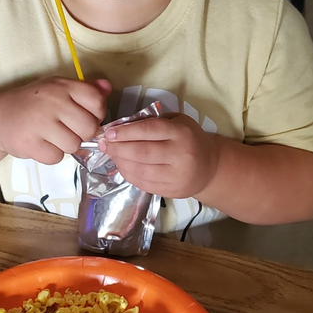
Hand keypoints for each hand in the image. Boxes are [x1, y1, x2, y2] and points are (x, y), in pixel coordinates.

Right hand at [0, 76, 110, 163]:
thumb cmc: (33, 104)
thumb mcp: (58, 89)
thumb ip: (85, 90)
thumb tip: (107, 88)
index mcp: (63, 86)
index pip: (97, 102)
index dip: (96, 114)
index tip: (83, 116)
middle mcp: (53, 101)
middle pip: (89, 128)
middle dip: (81, 134)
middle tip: (66, 130)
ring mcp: (40, 122)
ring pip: (74, 145)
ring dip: (65, 146)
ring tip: (50, 136)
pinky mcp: (30, 143)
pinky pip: (56, 157)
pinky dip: (50, 155)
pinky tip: (40, 144)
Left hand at [99, 113, 218, 196]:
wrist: (209, 167)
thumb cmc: (189, 139)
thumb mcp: (177, 122)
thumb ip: (152, 122)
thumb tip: (120, 127)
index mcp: (181, 133)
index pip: (149, 131)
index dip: (126, 132)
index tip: (109, 132)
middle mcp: (180, 154)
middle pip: (142, 152)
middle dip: (118, 148)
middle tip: (103, 144)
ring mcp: (175, 175)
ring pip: (140, 170)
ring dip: (120, 162)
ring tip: (111, 154)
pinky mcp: (171, 190)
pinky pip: (143, 183)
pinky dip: (128, 174)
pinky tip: (121, 165)